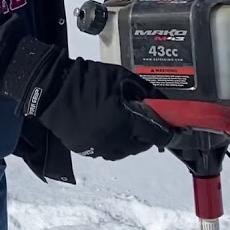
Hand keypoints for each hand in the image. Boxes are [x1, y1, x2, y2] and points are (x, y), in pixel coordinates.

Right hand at [20, 50, 172, 159]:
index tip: (177, 133)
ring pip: (125, 151)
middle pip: (142, 145)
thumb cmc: (87, 79)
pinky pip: (107, 151)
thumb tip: (161, 101)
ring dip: (132, 142)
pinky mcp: (85, 150)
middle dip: (149, 136)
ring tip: (129, 127)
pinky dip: (114, 143)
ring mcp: (98, 147)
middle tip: (148, 123)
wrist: (51, 89)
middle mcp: (114, 139)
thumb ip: (144, 90)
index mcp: (124, 121)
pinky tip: (111, 130)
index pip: (156, 135)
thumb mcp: (121, 77)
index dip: (169, 134)